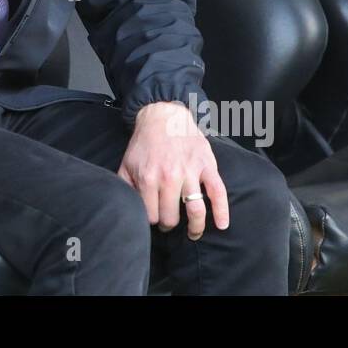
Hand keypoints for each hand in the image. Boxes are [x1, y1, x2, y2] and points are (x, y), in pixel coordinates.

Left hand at [116, 102, 228, 240]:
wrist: (164, 114)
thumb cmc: (145, 142)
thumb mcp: (127, 163)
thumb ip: (126, 186)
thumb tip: (128, 207)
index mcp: (148, 178)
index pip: (151, 215)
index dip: (152, 219)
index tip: (154, 218)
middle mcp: (169, 177)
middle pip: (171, 217)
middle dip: (169, 223)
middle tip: (169, 222)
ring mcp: (189, 172)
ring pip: (195, 210)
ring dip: (195, 227)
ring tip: (193, 233)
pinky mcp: (206, 165)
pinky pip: (218, 192)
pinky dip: (222, 211)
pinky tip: (222, 225)